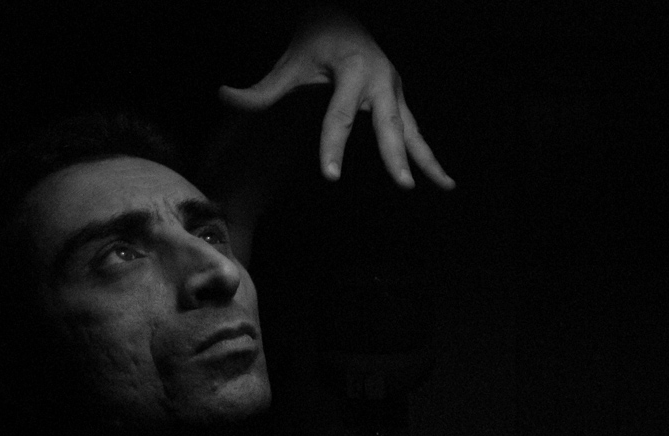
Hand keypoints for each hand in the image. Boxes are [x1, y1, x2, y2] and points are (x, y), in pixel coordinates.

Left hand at [218, 11, 454, 189]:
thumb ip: (261, 89)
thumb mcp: (287, 63)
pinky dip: (427, 155)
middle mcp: (379, 79)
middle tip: (402, 184)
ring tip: (444, 185)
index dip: (333, 145)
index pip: (339, 114)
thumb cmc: (314, 40)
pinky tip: (441, 179)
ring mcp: (393, 89)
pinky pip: (415, 131)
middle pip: (388, 123)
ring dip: (427, 158)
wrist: (341, 16)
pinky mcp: (398, 99)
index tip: (330, 175)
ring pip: (412, 128)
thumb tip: (224, 96)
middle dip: (395, 155)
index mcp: (351, 70)